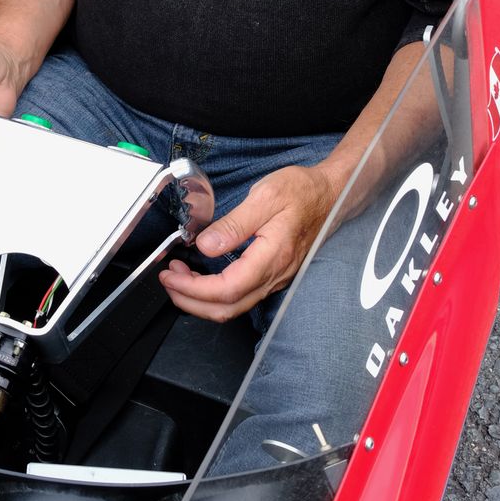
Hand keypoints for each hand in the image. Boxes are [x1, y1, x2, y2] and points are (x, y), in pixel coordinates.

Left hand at [158, 163, 339, 320]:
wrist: (331, 194)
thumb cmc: (302, 192)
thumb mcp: (265, 197)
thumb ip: (234, 225)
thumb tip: (206, 246)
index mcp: (272, 257)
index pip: (226, 289)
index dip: (193, 289)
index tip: (171, 276)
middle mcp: (275, 275)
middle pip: (227, 309)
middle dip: (191, 301)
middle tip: (168, 279)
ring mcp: (275, 278)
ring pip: (234, 307)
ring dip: (202, 299)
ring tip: (180, 277)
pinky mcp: (273, 275)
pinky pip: (242, 297)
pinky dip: (216, 294)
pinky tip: (203, 277)